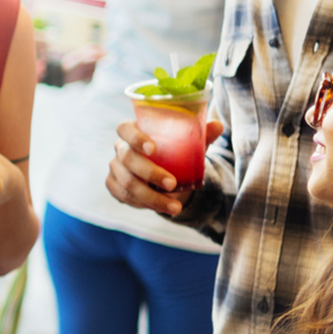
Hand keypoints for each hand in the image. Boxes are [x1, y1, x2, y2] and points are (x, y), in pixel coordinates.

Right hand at [106, 120, 222, 215]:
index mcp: (133, 130)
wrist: (161, 174)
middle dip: (150, 173)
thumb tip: (219, 125)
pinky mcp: (113, 185)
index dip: (136, 138)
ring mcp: (115, 167)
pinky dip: (143, 204)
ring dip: (152, 197)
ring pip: (128, 183)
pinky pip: (124, 196)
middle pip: (127, 159)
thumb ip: (200, 135)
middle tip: (173, 184)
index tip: (153, 149)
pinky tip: (160, 208)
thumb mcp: (187, 144)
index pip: (125, 129)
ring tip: (175, 207)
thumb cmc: (173, 153)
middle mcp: (120, 148)